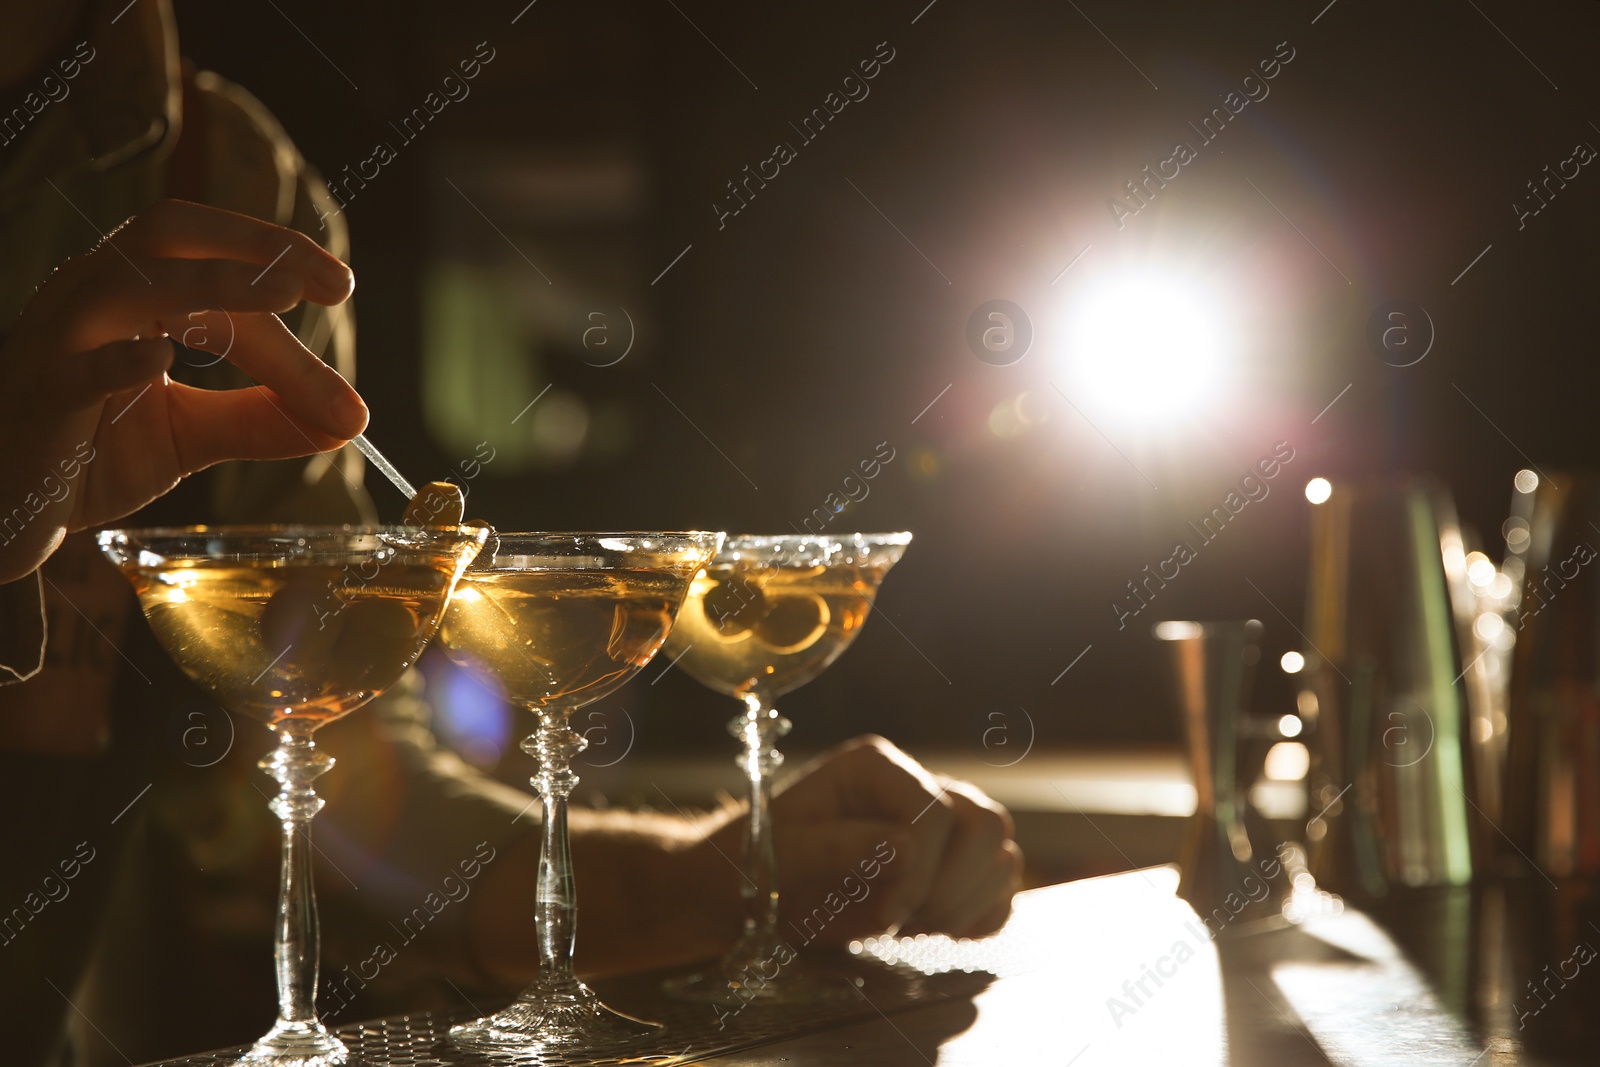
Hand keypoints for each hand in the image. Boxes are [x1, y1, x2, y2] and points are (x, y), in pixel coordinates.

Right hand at [0, 199, 365, 583]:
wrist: (2, 508)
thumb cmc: (87, 453)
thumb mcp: (191, 434)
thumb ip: (261, 420)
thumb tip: (348, 421)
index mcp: (129, 294)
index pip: (208, 255)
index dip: (275, 256)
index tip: (340, 282)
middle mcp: (90, 299)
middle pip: (169, 243)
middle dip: (251, 249)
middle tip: (328, 283)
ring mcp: (56, 344)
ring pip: (125, 285)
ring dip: (210, 285)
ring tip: (280, 297)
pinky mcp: (39, 401)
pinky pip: (75, 370)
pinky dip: (119, 360)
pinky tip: (163, 361)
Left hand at [707, 734, 1022, 943]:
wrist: (749, 893)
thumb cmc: (757, 865)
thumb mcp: (781, 855)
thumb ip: (839, 847)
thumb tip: (908, 846)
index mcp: (875, 767)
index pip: (935, 811)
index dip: (921, 868)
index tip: (884, 914)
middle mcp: (916, 785)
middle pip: (986, 823)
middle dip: (953, 885)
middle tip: (903, 920)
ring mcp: (939, 824)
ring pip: (1001, 854)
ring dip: (966, 902)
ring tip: (910, 925)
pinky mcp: (949, 865)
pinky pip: (1000, 887)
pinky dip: (982, 915)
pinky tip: (937, 930)